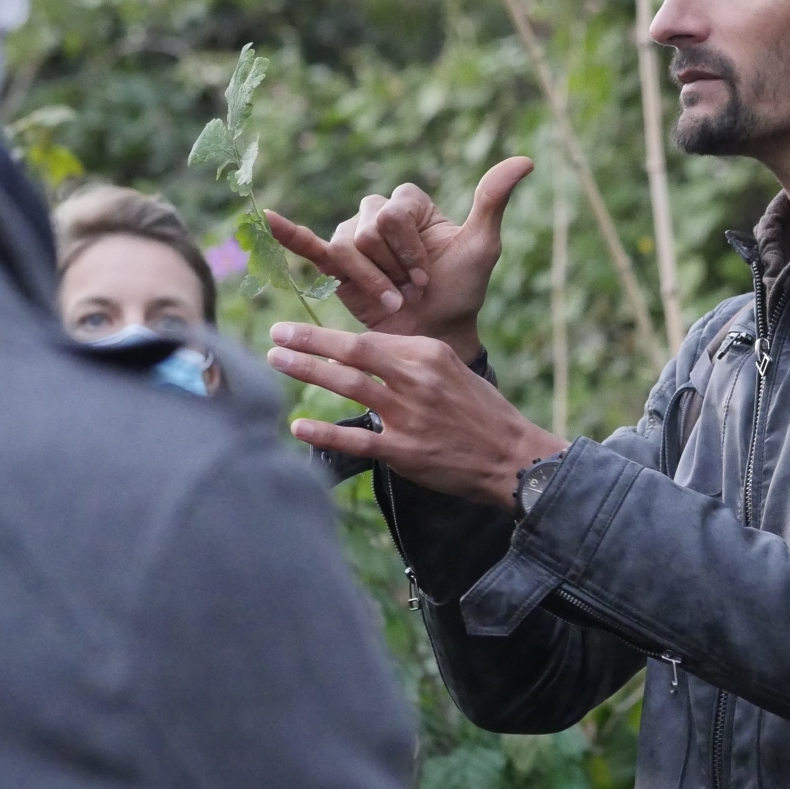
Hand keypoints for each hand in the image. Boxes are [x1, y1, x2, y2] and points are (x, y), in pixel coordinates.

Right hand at [264, 157, 532, 360]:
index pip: (395, 213)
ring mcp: (352, 239)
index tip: (429, 275)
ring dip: (372, 280)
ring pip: (348, 248)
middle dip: (394, 266)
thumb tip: (525, 160)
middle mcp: (377, 214)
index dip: (411, 249)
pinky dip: (288, 232)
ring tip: (393, 300)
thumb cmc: (461, 289)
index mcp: (410, 203)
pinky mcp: (334, 266)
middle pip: (370, 229)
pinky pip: (307, 245)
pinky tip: (265, 216)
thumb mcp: (482, 245)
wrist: (436, 333)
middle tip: (411, 289)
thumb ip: (492, 200)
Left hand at [271, 324, 564, 510]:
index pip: (371, 340)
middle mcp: (417, 379)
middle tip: (276, 334)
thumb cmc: (482, 413)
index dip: (331, 336)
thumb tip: (368, 356)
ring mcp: (410, 415)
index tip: (302, 332)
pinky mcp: (405, 451)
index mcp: (429, 354)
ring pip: (349, 385)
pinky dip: (325, 431)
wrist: (513, 456)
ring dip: (308, 371)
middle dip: (310, 340)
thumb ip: (412, 361)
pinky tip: (299, 425)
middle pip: (353, 352)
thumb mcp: (453, 370)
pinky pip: (357, 438)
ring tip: (277, 361)